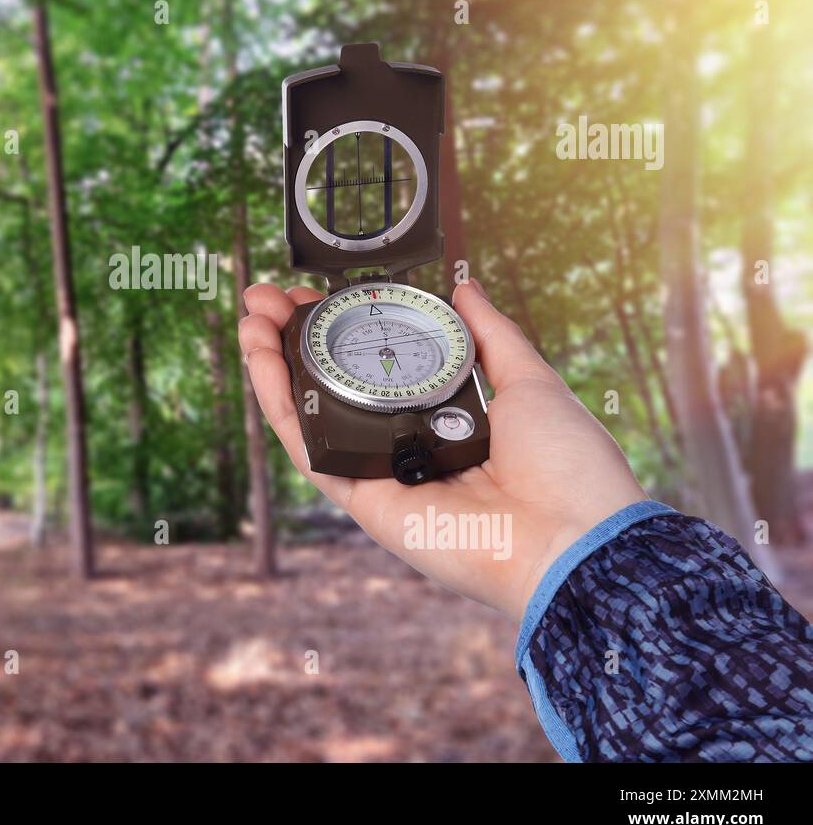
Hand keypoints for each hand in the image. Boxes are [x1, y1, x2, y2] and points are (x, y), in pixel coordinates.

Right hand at [238, 278, 645, 622]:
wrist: (574, 538)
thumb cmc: (569, 468)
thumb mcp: (530, 381)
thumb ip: (491, 334)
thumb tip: (465, 285)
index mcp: (447, 420)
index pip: (378, 368)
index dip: (343, 329)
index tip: (317, 293)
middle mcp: (408, 447)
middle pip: (333, 389)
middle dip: (294, 342)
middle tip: (267, 300)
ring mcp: (382, 475)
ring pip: (311, 417)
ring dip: (272, 368)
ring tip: (250, 319)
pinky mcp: (364, 501)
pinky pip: (311, 449)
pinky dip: (280, 407)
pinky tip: (261, 363)